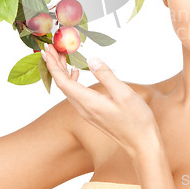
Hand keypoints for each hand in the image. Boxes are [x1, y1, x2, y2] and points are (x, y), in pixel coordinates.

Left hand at [41, 43, 158, 158]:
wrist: (141, 143)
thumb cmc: (136, 119)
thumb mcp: (124, 94)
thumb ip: (106, 76)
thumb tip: (91, 60)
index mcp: (89, 103)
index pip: (63, 82)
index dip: (53, 65)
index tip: (48, 50)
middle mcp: (84, 109)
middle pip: (62, 85)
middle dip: (54, 65)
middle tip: (50, 47)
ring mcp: (87, 112)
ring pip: (68, 89)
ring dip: (62, 72)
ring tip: (62, 55)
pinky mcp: (92, 113)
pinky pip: (75, 94)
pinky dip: (71, 80)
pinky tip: (76, 72)